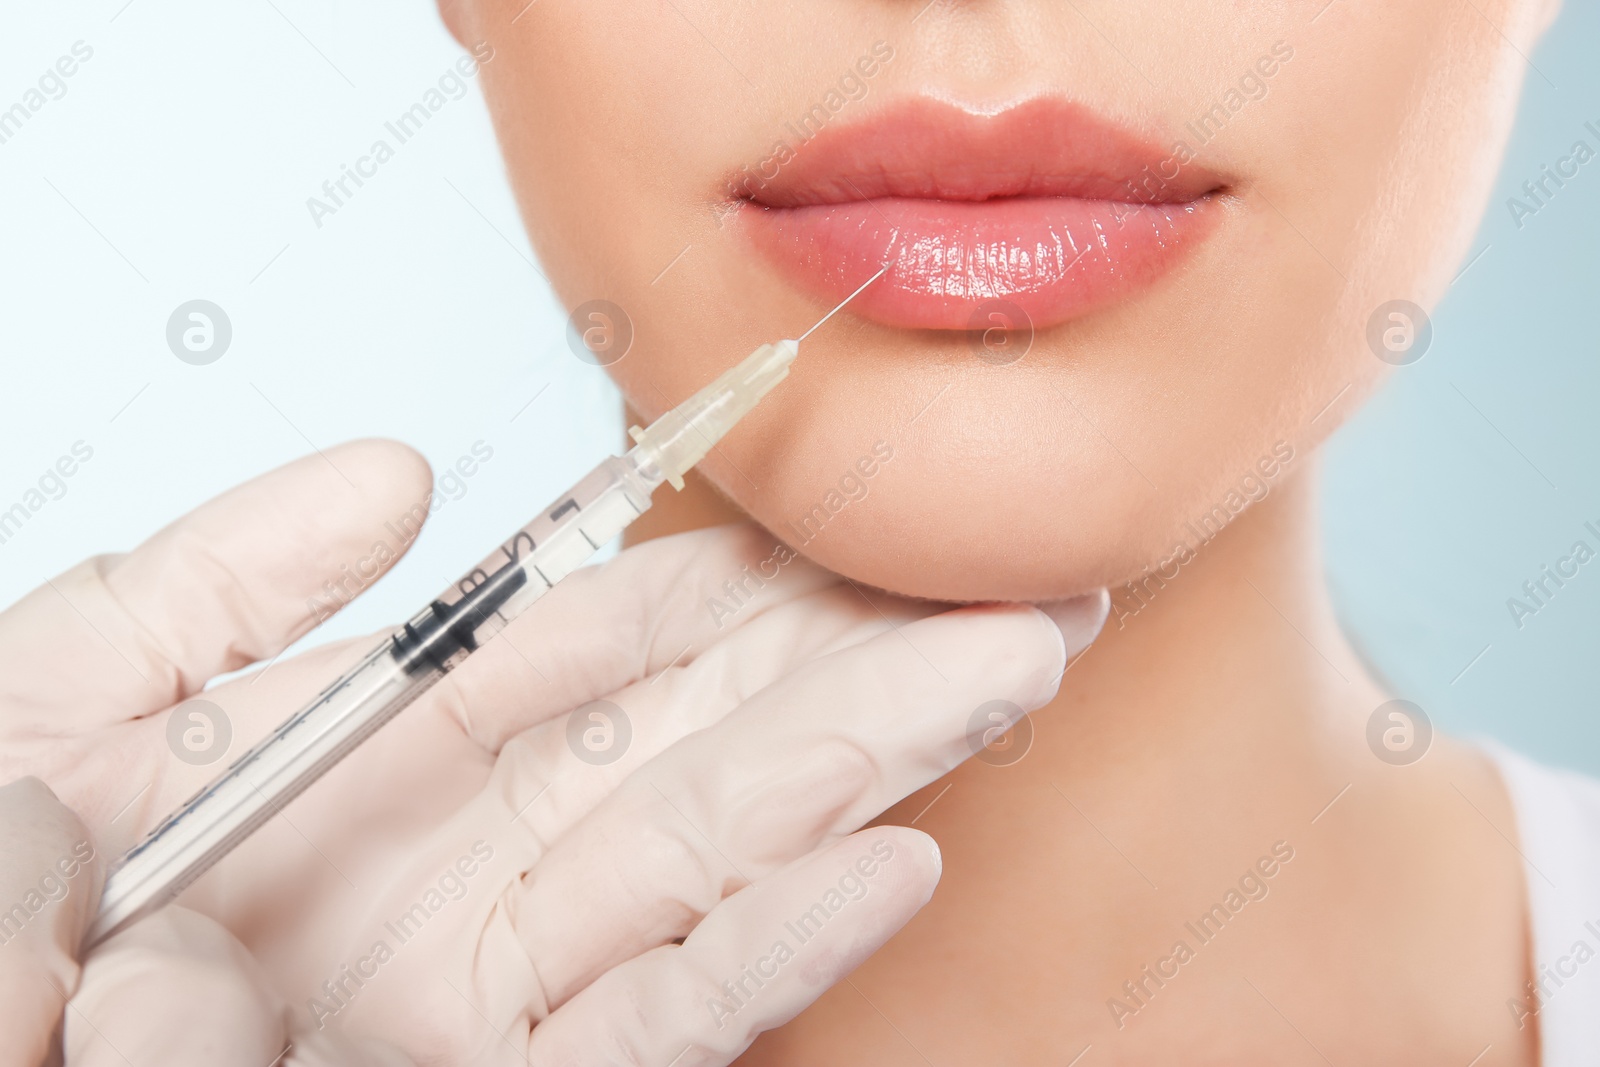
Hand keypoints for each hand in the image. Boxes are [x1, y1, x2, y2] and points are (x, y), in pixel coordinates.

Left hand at [0, 441, 1105, 1063]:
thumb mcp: (59, 695)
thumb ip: (222, 582)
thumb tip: (394, 479)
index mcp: (377, 767)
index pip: (600, 650)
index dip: (737, 580)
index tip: (848, 518)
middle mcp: (463, 872)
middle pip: (703, 746)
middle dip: (867, 659)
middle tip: (1014, 581)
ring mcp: (487, 992)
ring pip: (716, 858)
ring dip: (871, 761)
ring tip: (1007, 669)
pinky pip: (655, 1017)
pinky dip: (778, 943)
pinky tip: (892, 853)